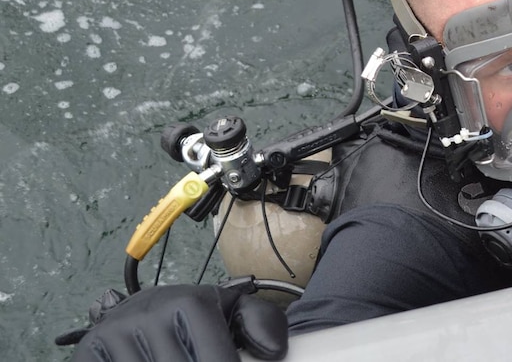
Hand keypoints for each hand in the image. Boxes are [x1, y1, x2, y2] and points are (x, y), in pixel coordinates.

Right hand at [58, 284, 287, 361]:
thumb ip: (261, 323)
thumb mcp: (230, 313)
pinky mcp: (89, 353)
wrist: (136, 313)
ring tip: (174, 357)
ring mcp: (113, 335)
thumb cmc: (192, 319)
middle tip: (197, 359)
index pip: (215, 360)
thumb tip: (274, 353)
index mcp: (188, 302)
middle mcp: (147, 313)